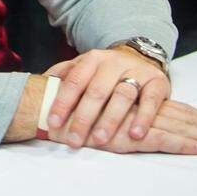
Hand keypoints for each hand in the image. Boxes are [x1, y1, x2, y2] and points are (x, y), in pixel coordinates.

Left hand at [44, 46, 169, 147]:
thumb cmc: (105, 70)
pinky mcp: (158, 82)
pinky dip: (143, 118)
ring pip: (123, 95)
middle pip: (96, 91)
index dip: (62, 102)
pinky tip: (135, 134)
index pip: (74, 81)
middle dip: (83, 117)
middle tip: (74, 140)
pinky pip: (151, 100)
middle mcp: (113, 63)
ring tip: (101, 140)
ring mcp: (137, 71)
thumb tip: (38, 83)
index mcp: (91, 59)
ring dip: (111, 119)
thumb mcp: (83, 67)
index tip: (53, 123)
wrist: (140, 56)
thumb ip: (62, 74)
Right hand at [50, 99, 196, 153]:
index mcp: (134, 101)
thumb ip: (109, 108)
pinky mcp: (127, 134)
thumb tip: (124, 119)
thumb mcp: (93, 106)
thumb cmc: (68, 110)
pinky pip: (160, 139)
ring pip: (177, 126)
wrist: (47, 107)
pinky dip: (181, 144)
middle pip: (182, 115)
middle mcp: (139, 106)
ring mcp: (134, 119)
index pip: (173, 108)